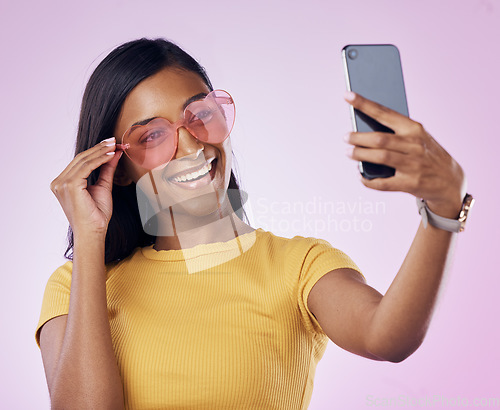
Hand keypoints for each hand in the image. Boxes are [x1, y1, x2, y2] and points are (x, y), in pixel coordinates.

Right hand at [50, 138, 125, 236]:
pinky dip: (100, 159)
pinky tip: (111, 155)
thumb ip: (106, 169)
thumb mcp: (103, 186)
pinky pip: (86, 167)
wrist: (93, 232)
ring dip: (101, 151)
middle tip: (114, 140)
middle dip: (99, 148)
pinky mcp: (69, 186)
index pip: (80, 162)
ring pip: (83, 161)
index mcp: (62, 183)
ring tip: (114, 145)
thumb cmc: (96, 215)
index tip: (111, 144)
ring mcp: (62, 184)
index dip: (96, 151)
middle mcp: (58, 182)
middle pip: (80, 159)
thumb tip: (115, 153)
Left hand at [343, 92, 465, 218]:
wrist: (450, 180)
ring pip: (380, 157)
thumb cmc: (425, 154)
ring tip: (349, 153)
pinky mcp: (410, 183)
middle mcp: (414, 145)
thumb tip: (363, 130)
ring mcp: (413, 165)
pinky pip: (383, 183)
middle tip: (346, 137)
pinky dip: (368, 180)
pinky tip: (360, 176)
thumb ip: (395, 133)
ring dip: (360, 155)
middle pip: (379, 139)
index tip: (348, 95)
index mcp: (414, 129)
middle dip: (358, 137)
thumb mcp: (417, 137)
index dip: (365, 104)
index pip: (385, 113)